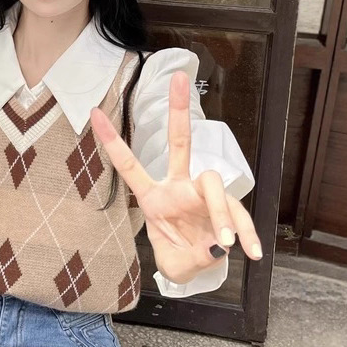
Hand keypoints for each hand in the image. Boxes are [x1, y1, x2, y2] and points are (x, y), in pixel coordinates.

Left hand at [90, 70, 261, 284]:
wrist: (198, 267)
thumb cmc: (178, 257)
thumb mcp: (173, 265)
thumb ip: (190, 257)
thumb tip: (219, 244)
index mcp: (152, 198)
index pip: (129, 166)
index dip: (112, 142)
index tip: (94, 114)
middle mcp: (177, 187)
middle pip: (179, 142)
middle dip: (178, 110)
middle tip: (178, 79)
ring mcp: (202, 193)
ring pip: (213, 184)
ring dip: (222, 213)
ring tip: (227, 242)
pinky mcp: (225, 204)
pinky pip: (238, 214)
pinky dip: (247, 233)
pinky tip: (252, 251)